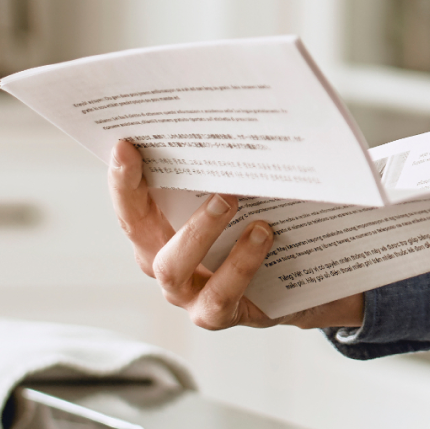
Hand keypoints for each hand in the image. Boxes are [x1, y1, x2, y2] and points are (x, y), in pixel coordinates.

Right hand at [107, 141, 366, 331]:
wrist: (308, 281)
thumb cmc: (271, 222)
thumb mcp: (251, 190)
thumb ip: (232, 163)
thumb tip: (244, 115)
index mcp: (160, 224)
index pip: (131, 197)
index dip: (122, 175)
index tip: (125, 144)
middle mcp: (164, 257)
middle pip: (136, 228)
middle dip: (141, 194)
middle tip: (175, 157)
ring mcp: (187, 290)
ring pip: (172, 266)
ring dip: (199, 230)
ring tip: (231, 199)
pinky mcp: (217, 313)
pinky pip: (219, 297)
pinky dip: (240, 265)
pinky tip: (263, 237)